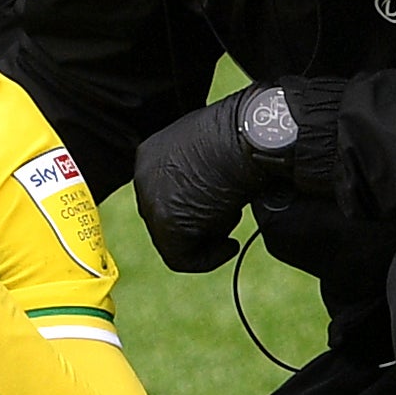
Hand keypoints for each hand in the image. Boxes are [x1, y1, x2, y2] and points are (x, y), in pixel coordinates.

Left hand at [131, 95, 254, 273]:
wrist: (252, 135)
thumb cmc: (244, 135)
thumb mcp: (213, 148)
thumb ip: (201, 171)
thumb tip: (210, 196)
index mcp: (152, 153)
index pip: (165, 192)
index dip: (194, 205)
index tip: (220, 208)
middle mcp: (144, 175)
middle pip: (166, 215)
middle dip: (197, 222)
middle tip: (229, 217)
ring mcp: (151, 200)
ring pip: (173, 239)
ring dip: (206, 237)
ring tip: (234, 216)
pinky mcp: (166, 224)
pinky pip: (182, 259)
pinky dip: (209, 258)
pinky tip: (231, 245)